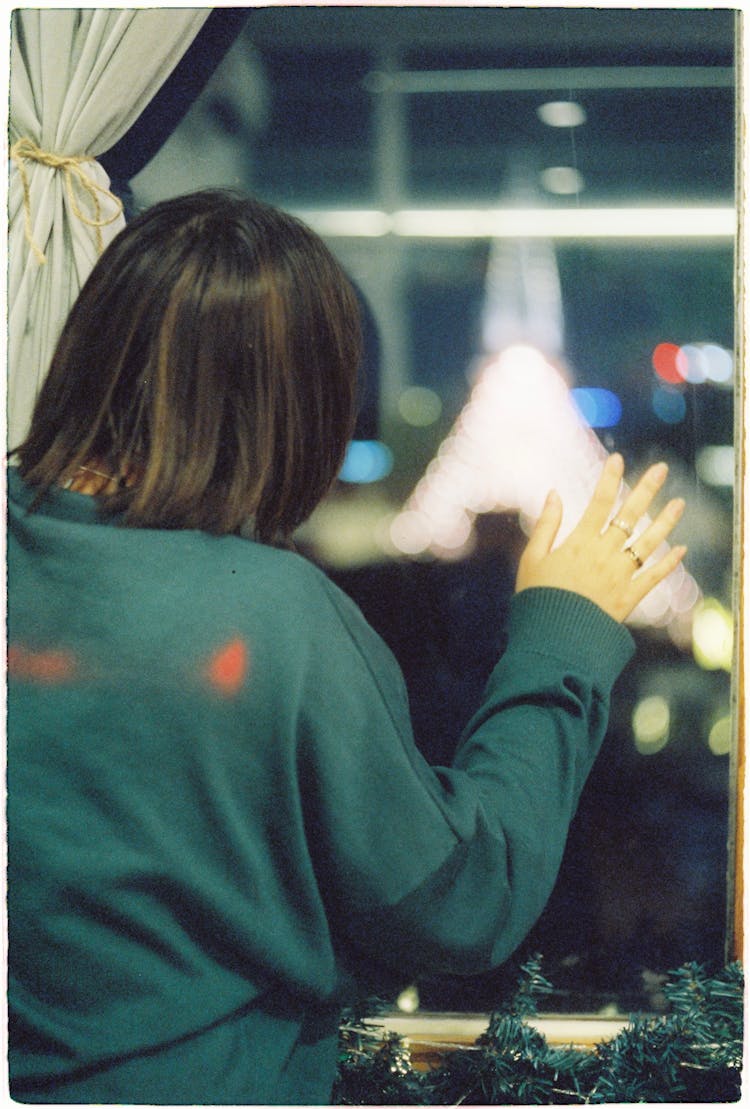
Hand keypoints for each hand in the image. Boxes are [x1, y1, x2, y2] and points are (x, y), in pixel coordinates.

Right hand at [515, 453, 686, 622]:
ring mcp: (620, 576)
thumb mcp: (532, 559)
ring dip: (665, 521)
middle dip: (646, 490)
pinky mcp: (629, 598)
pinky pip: (653, 577)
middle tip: (662, 469)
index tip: (618, 458)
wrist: (554, 640)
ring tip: (680, 503)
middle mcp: (604, 555)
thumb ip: (546, 525)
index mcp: (579, 543)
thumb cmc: (537, 599)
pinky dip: (668, 563)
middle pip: (629, 516)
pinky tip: (681, 549)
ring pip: (648, 543)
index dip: (609, 479)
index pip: (598, 503)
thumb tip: (554, 493)